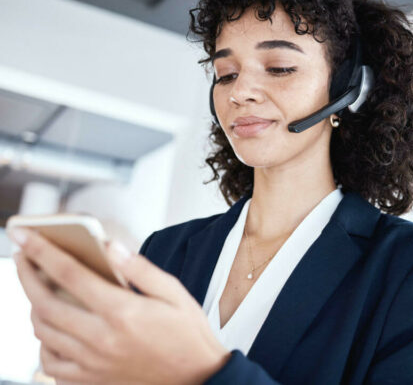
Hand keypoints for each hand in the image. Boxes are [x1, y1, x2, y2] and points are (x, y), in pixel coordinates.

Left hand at [9, 227, 231, 384]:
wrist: (197, 378)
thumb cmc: (187, 333)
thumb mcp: (174, 292)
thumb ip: (140, 269)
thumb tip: (110, 245)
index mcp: (123, 312)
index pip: (70, 275)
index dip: (43, 251)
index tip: (25, 235)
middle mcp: (102, 339)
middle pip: (45, 303)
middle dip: (26, 275)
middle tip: (22, 256)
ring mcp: (93, 364)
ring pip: (43, 333)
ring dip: (33, 306)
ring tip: (38, 287)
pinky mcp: (91, 380)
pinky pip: (50, 364)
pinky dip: (43, 343)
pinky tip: (52, 329)